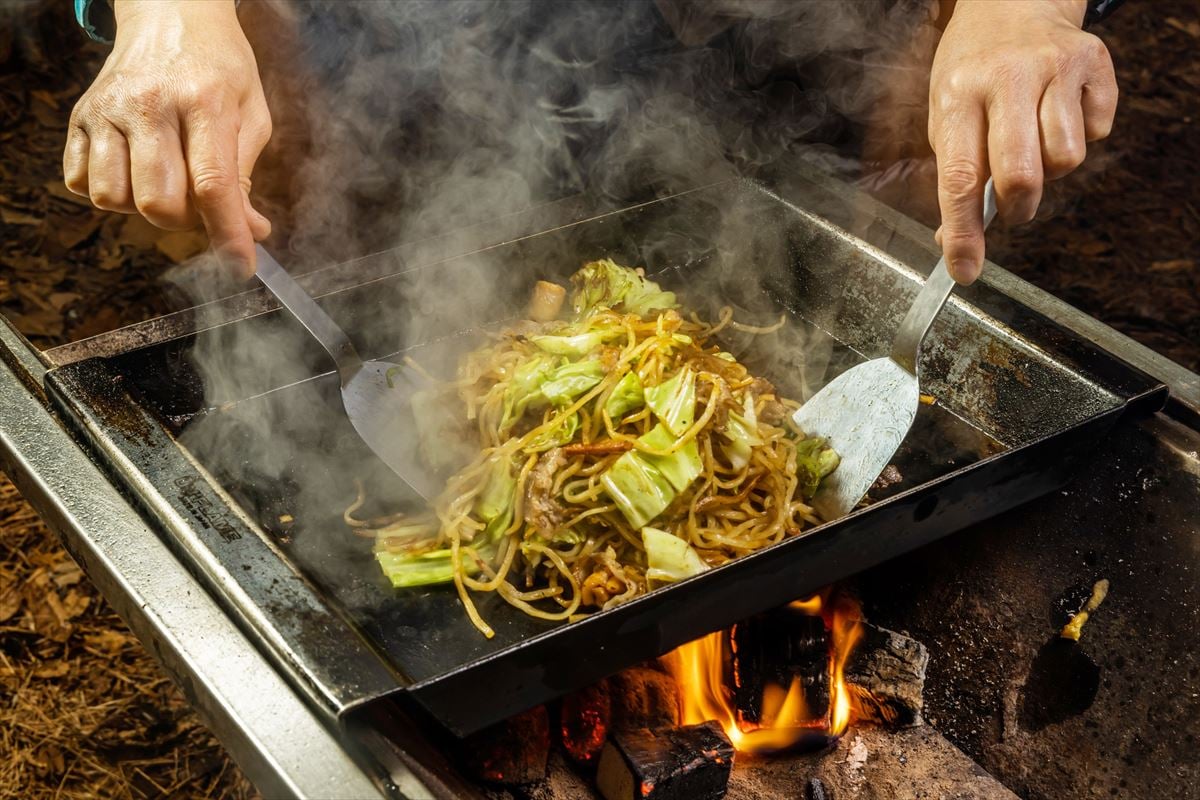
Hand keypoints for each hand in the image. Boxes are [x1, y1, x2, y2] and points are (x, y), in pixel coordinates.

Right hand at [63, 0, 271, 276]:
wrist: (169, 15)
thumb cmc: (219, 67)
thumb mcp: (252, 113)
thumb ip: (246, 175)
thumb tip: (250, 232)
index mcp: (203, 101)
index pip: (213, 186)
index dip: (228, 234)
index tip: (241, 267)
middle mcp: (149, 104)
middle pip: (158, 203)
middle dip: (186, 221)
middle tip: (202, 202)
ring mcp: (107, 110)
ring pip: (114, 200)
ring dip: (144, 207)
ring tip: (167, 179)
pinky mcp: (79, 116)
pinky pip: (82, 183)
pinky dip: (110, 191)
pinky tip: (135, 168)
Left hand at [928, 0, 1116, 283]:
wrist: (1012, 4)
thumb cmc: (972, 73)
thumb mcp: (946, 116)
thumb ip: (954, 175)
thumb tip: (954, 244)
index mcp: (958, 95)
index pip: (959, 177)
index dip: (963, 232)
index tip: (964, 271)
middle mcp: (1007, 77)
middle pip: (1022, 175)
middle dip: (1018, 208)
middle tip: (1013, 205)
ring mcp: (1055, 66)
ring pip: (1067, 159)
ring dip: (1052, 171)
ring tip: (1034, 146)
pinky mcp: (1095, 62)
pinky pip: (1099, 132)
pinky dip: (1081, 136)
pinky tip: (1059, 113)